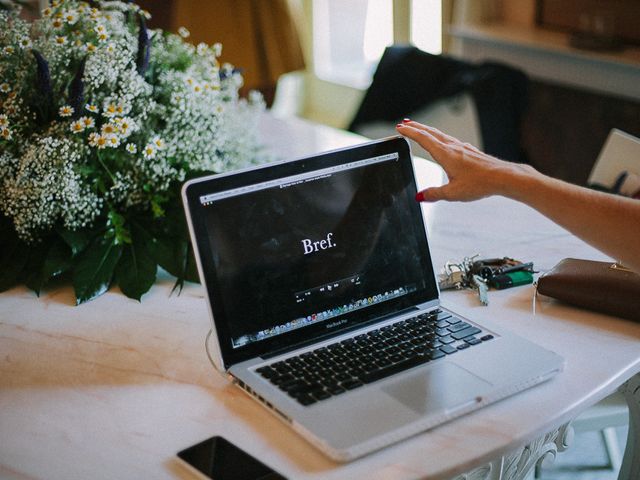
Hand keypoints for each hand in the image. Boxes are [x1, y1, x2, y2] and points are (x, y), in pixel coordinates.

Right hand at [396, 120, 532, 201]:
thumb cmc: (480, 183)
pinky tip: (443, 143)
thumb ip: (434, 194)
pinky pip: (450, 140)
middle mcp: (453, 147)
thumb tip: (420, 196)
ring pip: (441, 135)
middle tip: (405, 122)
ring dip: (428, 131)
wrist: (503, 177)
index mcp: (445, 154)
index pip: (423, 139)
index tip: (400, 127)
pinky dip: (440, 138)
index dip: (410, 132)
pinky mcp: (470, 151)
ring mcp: (463, 147)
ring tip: (420, 130)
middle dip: (416, 126)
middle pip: (431, 132)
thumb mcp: (452, 193)